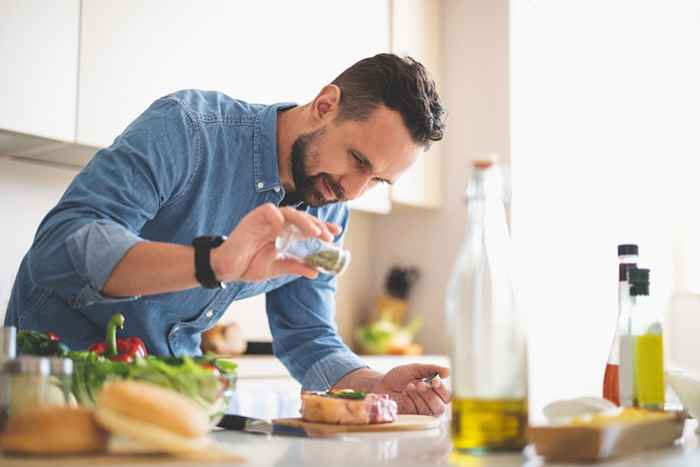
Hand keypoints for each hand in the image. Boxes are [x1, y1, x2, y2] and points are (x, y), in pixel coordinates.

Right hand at [211, 203, 341, 281]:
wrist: (227, 269)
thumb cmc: (250, 265)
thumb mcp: (276, 268)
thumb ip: (294, 266)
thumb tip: (315, 272)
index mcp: (285, 233)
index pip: (307, 227)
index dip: (322, 228)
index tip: (336, 233)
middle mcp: (278, 224)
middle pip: (302, 218)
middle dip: (317, 226)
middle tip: (328, 237)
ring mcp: (266, 220)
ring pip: (289, 213)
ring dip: (304, 221)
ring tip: (314, 232)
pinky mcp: (253, 218)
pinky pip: (267, 211)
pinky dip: (276, 217)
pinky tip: (282, 228)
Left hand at [371, 364, 449, 415]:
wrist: (380, 384)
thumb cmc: (398, 377)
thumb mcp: (414, 369)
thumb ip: (431, 369)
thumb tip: (448, 372)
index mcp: (432, 392)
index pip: (445, 396)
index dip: (442, 389)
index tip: (434, 381)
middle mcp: (428, 404)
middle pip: (441, 406)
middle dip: (431, 394)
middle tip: (420, 384)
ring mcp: (419, 412)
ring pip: (431, 411)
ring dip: (422, 397)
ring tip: (410, 386)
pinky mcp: (411, 418)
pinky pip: (419, 414)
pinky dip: (413, 401)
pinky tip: (406, 392)